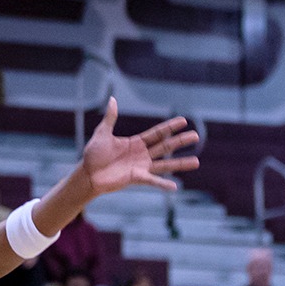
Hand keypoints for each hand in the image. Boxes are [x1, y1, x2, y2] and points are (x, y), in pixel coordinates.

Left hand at [79, 99, 198, 196]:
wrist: (87, 173)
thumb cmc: (94, 154)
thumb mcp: (102, 133)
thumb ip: (110, 118)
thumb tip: (112, 99)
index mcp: (136, 142)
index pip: (157, 133)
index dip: (170, 127)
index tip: (184, 120)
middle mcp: (142, 154)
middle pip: (165, 146)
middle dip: (180, 141)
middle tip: (196, 136)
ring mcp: (141, 167)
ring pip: (165, 164)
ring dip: (180, 163)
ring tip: (196, 162)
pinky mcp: (136, 178)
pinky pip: (152, 180)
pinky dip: (162, 184)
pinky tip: (175, 186)